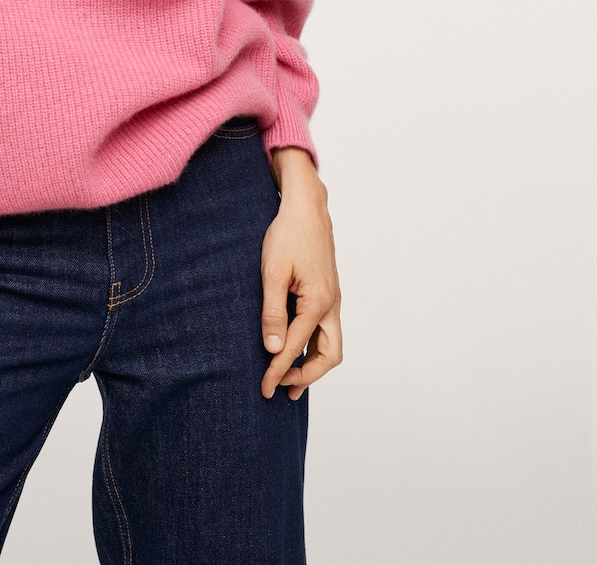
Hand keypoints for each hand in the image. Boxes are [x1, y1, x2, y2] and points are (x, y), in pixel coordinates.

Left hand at [260, 147, 341, 401]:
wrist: (307, 208)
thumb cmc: (288, 234)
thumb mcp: (273, 271)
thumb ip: (273, 311)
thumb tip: (272, 348)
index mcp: (318, 302)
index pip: (296, 347)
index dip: (278, 371)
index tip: (263, 388)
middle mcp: (332, 304)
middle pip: (329, 356)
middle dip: (307, 376)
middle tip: (280, 387)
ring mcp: (333, 299)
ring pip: (331, 344)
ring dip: (313, 364)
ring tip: (290, 379)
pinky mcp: (328, 293)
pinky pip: (326, 329)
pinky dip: (313, 345)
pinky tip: (296, 347)